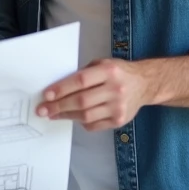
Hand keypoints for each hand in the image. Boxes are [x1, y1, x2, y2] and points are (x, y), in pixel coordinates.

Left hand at [36, 59, 155, 131]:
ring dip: (66, 115)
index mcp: (109, 71)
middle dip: (59, 106)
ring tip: (53, 114)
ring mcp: (118, 107)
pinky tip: (73, 117)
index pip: (80, 81)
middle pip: (81, 101)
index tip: (46, 95)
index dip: (61, 89)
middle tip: (43, 110)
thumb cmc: (118, 72)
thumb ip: (83, 74)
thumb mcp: (101, 64)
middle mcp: (115, 90)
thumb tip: (57, 89)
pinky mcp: (119, 121)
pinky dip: (81, 122)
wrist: (145, 84)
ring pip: (86, 116)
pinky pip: (94, 125)